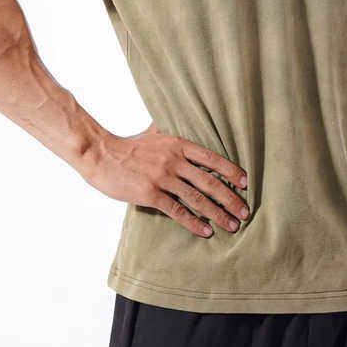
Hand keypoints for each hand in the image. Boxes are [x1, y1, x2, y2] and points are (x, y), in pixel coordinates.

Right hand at [82, 122, 249, 236]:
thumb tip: (179, 116)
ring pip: (198, 199)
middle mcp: (174, 160)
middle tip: (245, 211)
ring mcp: (163, 177)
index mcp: (178, 144)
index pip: (212, 158)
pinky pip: (178, 211)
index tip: (245, 182)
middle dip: (231, 198)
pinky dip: (195, 222)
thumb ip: (170, 130)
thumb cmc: (127, 146)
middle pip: (210, 181)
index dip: (231, 171)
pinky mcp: (151, 194)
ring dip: (218, 214)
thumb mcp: (153, 132)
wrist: (101, 155)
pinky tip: (206, 231)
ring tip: (232, 225)